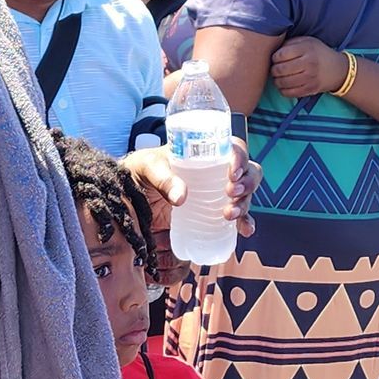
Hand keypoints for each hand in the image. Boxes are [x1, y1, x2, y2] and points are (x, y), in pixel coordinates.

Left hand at [123, 138, 261, 242]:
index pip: (233, 148)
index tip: (232, 172)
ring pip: (246, 194)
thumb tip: (182, 198)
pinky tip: (245, 230)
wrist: (130, 194)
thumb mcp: (147, 167)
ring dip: (245, 204)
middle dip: (247, 183)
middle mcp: (216, 171)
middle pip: (248, 171)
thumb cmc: (141, 172)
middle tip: (231, 193)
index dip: (240, 157)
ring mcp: (217, 193)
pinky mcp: (213, 212)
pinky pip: (238, 216)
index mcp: (205, 152)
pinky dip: (245, 222)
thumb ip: (162, 178)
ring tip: (229, 214)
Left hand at [271, 36, 346, 99]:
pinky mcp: (310, 90)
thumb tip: (273, 51)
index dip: (274, 57)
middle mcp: (309, 63)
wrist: (338, 70)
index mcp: (306, 49)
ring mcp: (310, 78)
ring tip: (279, 77)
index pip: (280, 55)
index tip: (276, 58)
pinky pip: (289, 93)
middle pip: (280, 69)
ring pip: (282, 82)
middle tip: (276, 68)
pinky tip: (285, 85)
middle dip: (274, 69)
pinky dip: (282, 90)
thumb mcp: (307, 41)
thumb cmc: (318, 53)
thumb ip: (290, 43)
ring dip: (277, 80)